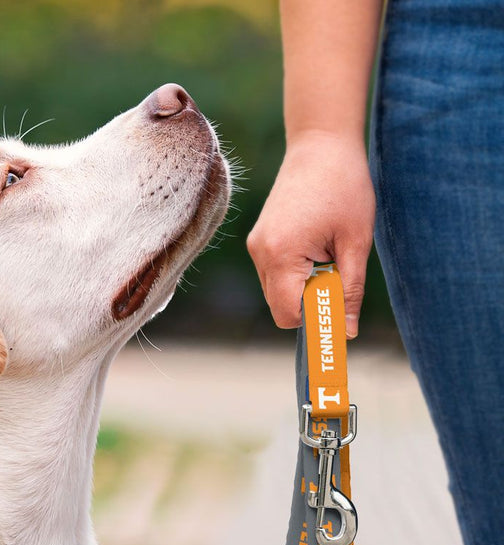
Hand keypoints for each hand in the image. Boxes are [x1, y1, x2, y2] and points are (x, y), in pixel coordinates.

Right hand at [247, 132, 375, 338]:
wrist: (320, 144)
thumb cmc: (344, 186)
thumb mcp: (356, 242)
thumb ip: (349, 290)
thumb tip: (346, 331)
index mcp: (281, 254)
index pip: (288, 314)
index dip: (314, 319)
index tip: (338, 308)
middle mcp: (260, 253)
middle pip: (280, 307)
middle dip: (310, 302)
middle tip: (337, 272)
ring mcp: (256, 246)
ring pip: (277, 292)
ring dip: (304, 286)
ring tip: (326, 252)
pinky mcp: (259, 240)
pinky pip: (275, 274)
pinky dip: (296, 273)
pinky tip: (315, 245)